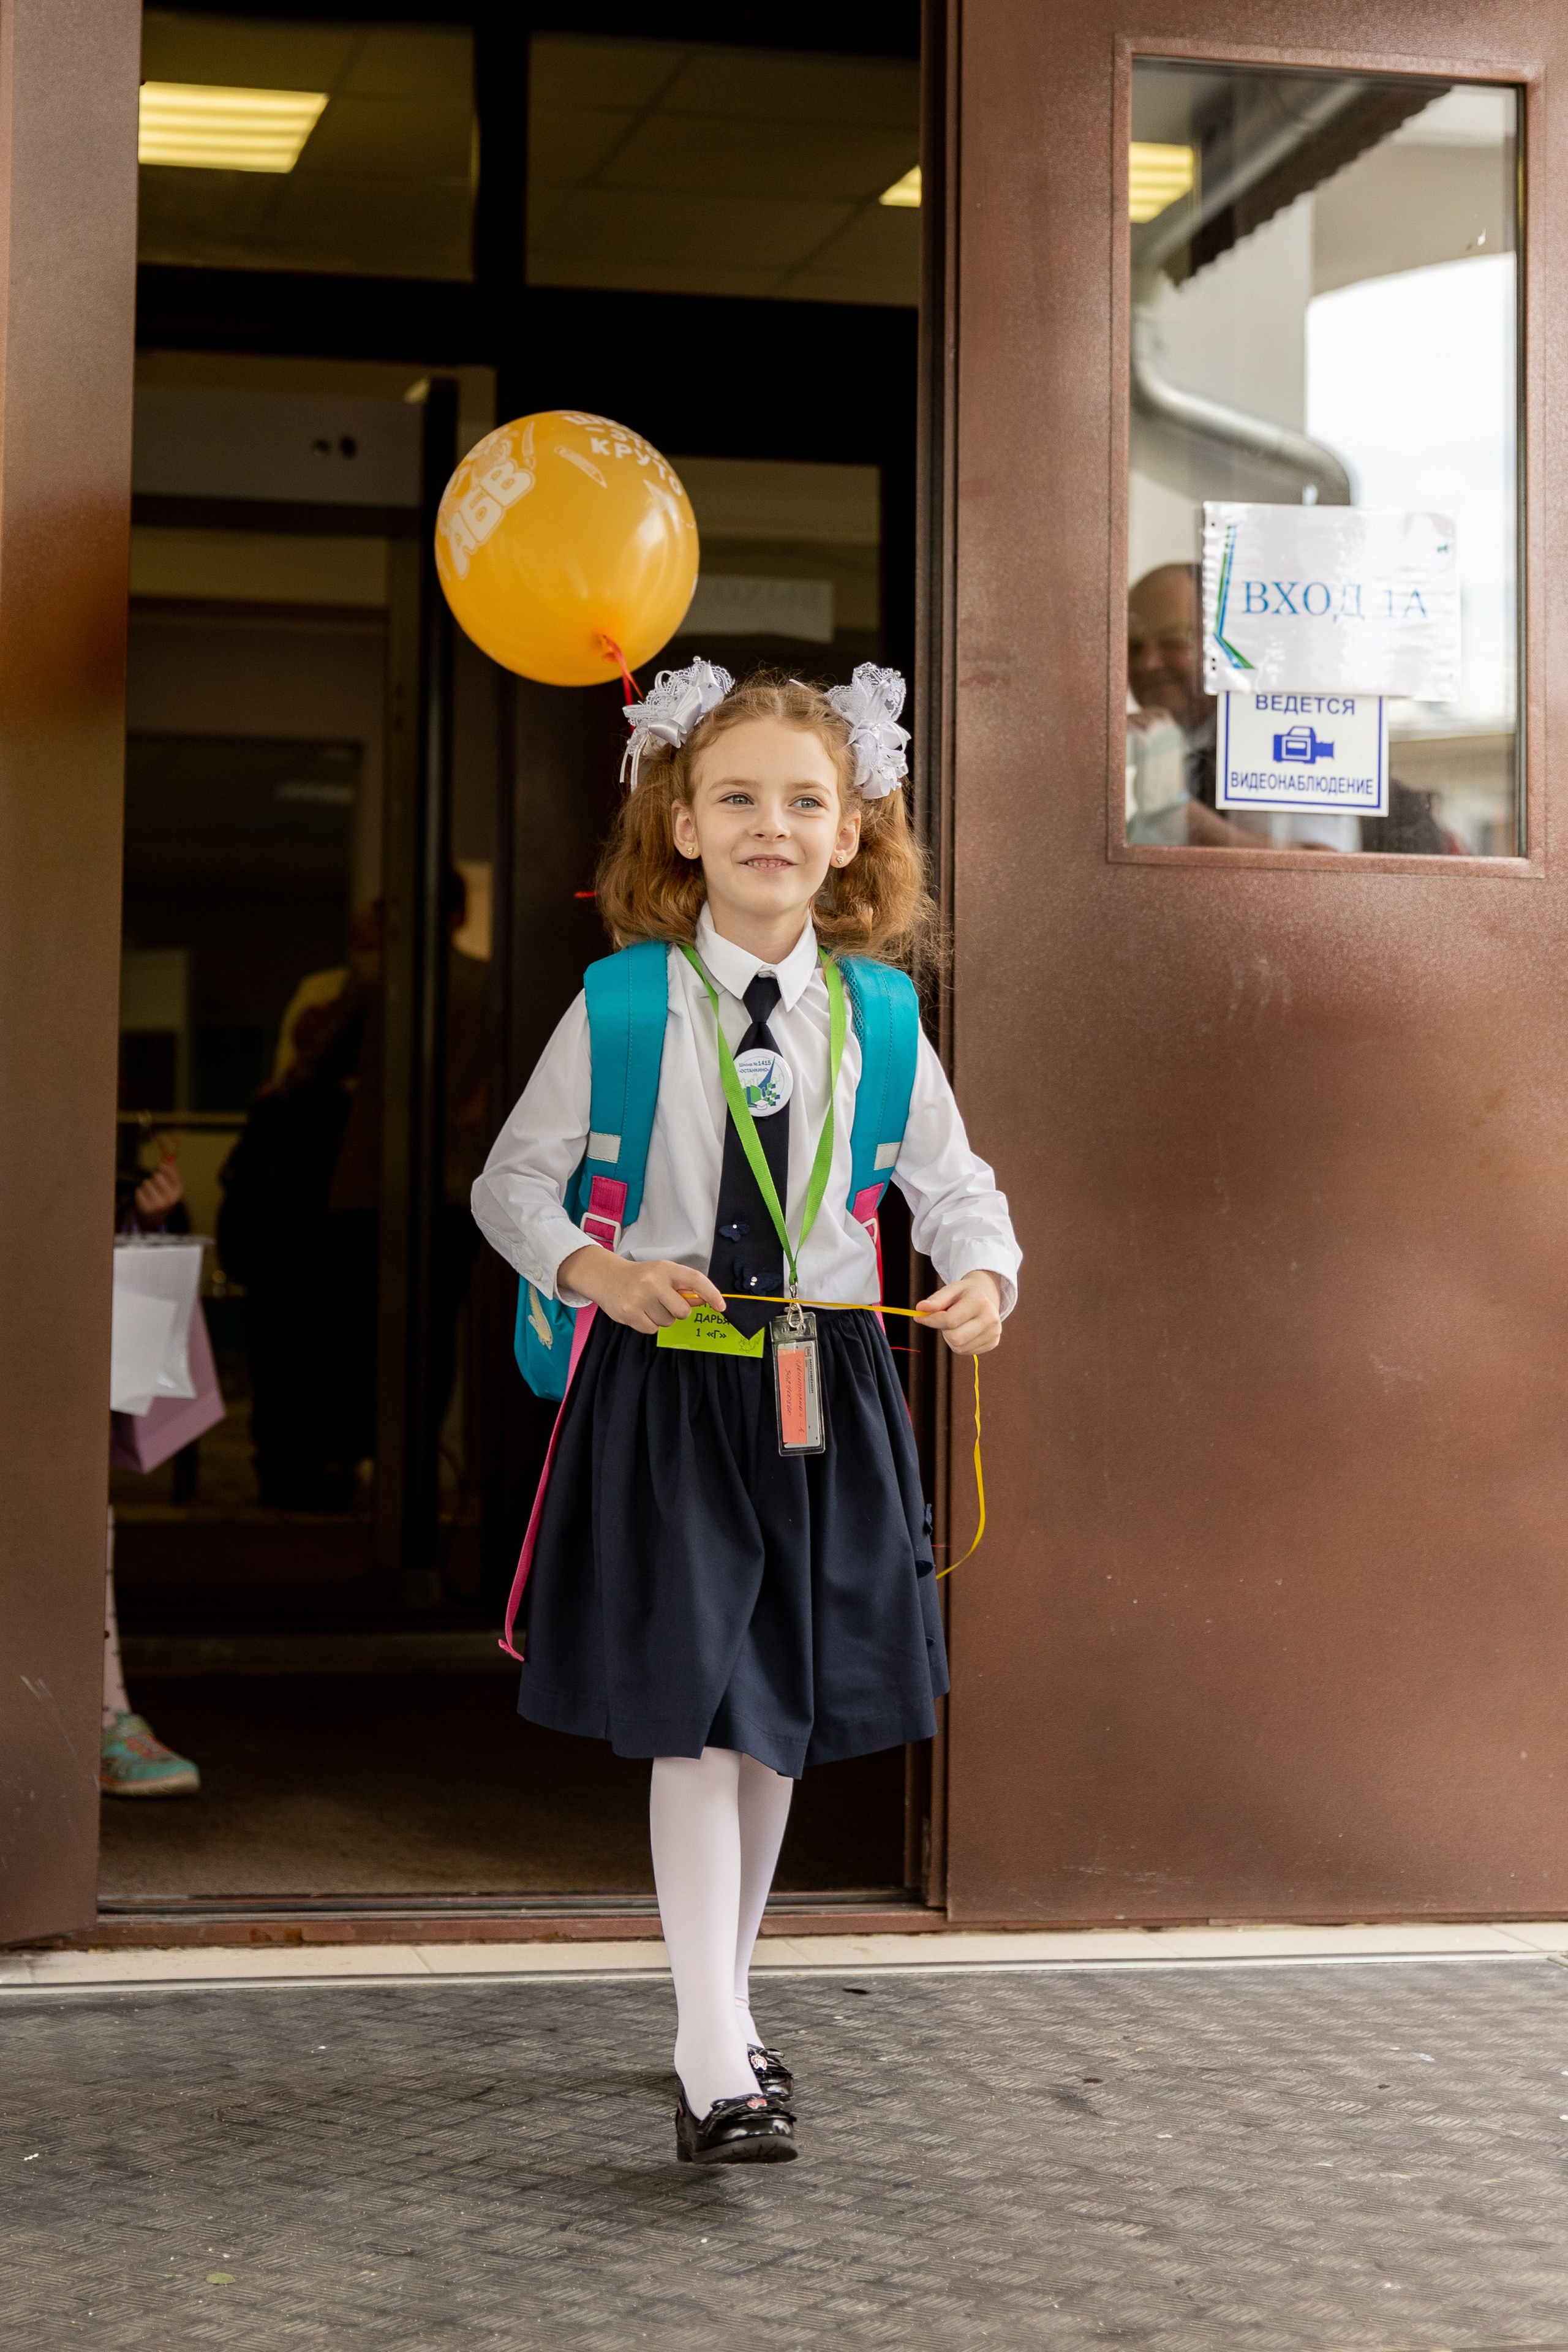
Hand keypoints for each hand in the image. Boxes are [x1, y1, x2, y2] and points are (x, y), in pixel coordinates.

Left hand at [133, 1159, 182, 1225]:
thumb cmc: (165, 1196)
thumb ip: (172, 1172)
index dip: (165, 1168)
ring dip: (146, 1185)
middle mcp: (170, 1199)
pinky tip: (144, 1197)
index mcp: (178, 1192)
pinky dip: (140, 1192)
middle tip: (156, 1183)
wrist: (157, 1217)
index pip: (173, 1175)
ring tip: (150, 1192)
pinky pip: (138, 1191)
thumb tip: (170, 1159)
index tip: (160, 1164)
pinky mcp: (146, 1208)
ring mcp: (158, 1205)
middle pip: (157, 1176)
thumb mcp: (172, 1186)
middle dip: (155, 1177)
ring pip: (146, 1182)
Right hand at [556, 1247, 729, 1334]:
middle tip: (665, 1302)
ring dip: (662, 1318)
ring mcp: (640, 1299)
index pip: (695, 1279)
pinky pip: (653, 1330)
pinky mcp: (629, 1314)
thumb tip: (703, 1302)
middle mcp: (653, 1283)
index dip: (711, 1293)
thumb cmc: (640, 1276)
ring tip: (648, 1305)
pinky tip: (640, 1312)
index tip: (721, 1306)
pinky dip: (649, 1324)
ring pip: (668, 1322)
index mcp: (665, 1268)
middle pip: (682, 1311)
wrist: (606, 1277)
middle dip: (678, 1311)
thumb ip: (682, 1286)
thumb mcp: (661, 1273)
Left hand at [916, 1269, 1002, 1355]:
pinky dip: (959, 1343)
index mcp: (979, 1301)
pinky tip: (964, 1331)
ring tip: (957, 1324)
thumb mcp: (950, 1291)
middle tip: (946, 1319)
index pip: (950, 1320)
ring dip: (950, 1338)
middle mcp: (991, 1318)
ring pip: (959, 1347)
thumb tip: (920, 1308)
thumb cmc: (964, 1294)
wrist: (986, 1297)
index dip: (931, 1320)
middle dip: (944, 1330)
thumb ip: (935, 1300)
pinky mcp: (993, 1343)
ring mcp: (994, 1332)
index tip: (920, 1317)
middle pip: (955, 1338)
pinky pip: (965, 1351)